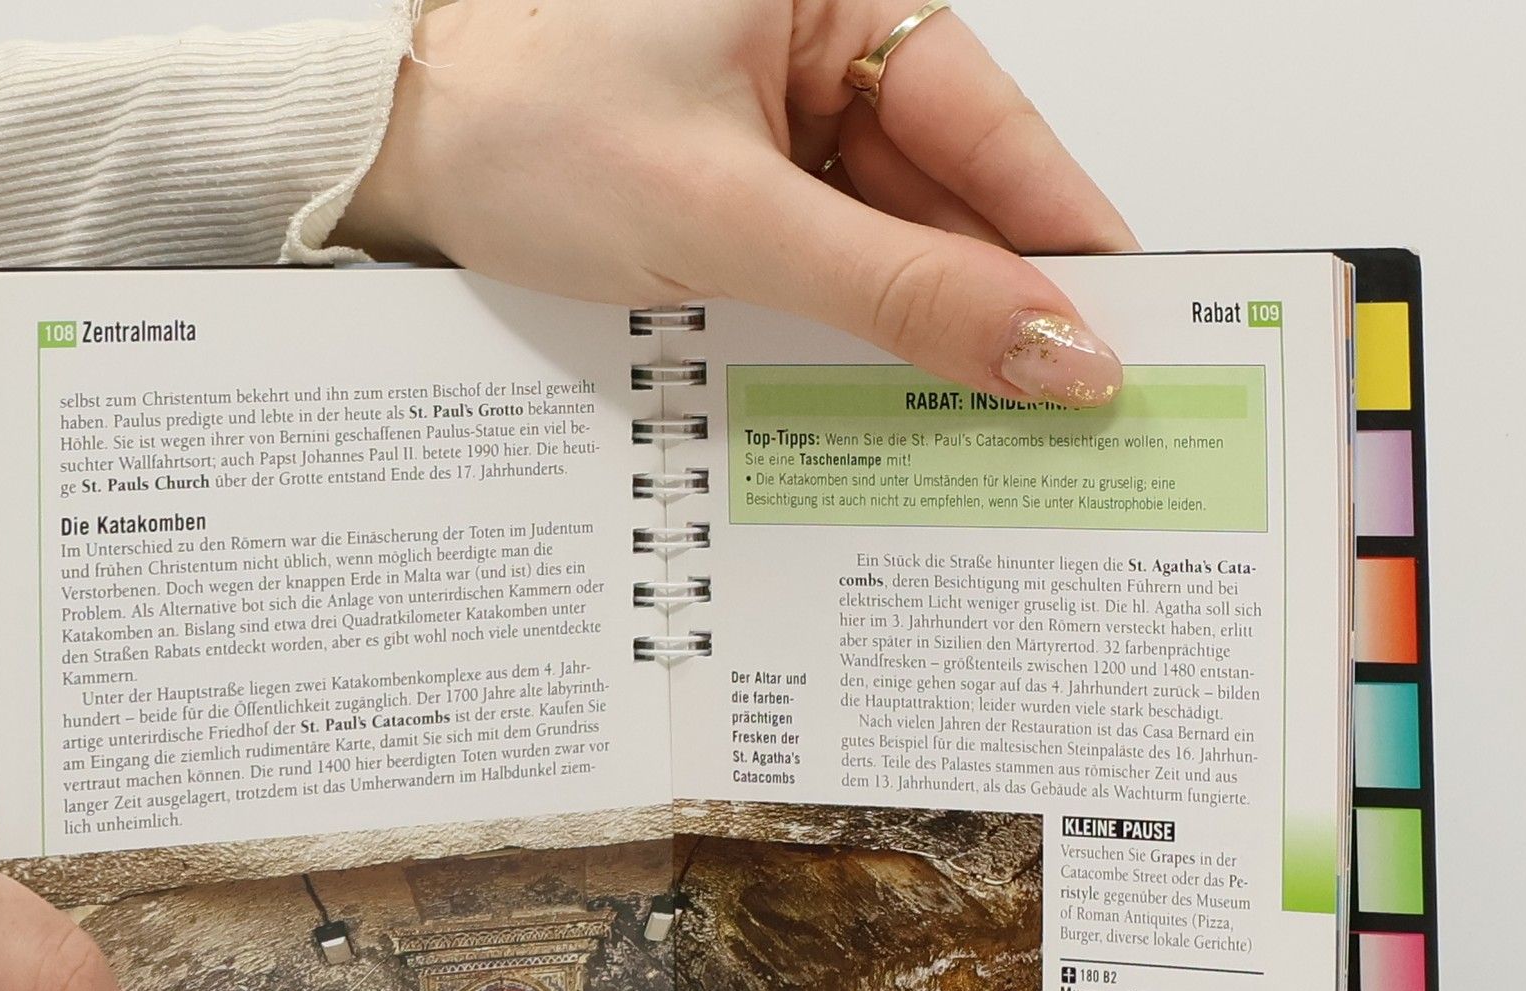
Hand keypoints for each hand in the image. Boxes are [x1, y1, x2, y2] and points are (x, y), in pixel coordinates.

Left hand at [344, 0, 1134, 404]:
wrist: (396, 159)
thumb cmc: (524, 130)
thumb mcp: (732, 218)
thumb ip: (897, 291)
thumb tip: (1042, 344)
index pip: (990, 121)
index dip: (1062, 234)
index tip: (1129, 322)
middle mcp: (821, 41)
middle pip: (953, 186)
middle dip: (1002, 297)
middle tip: (1074, 398)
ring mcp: (784, 115)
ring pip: (899, 234)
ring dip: (933, 325)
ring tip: (991, 413)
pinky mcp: (750, 181)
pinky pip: (838, 258)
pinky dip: (865, 326)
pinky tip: (900, 386)